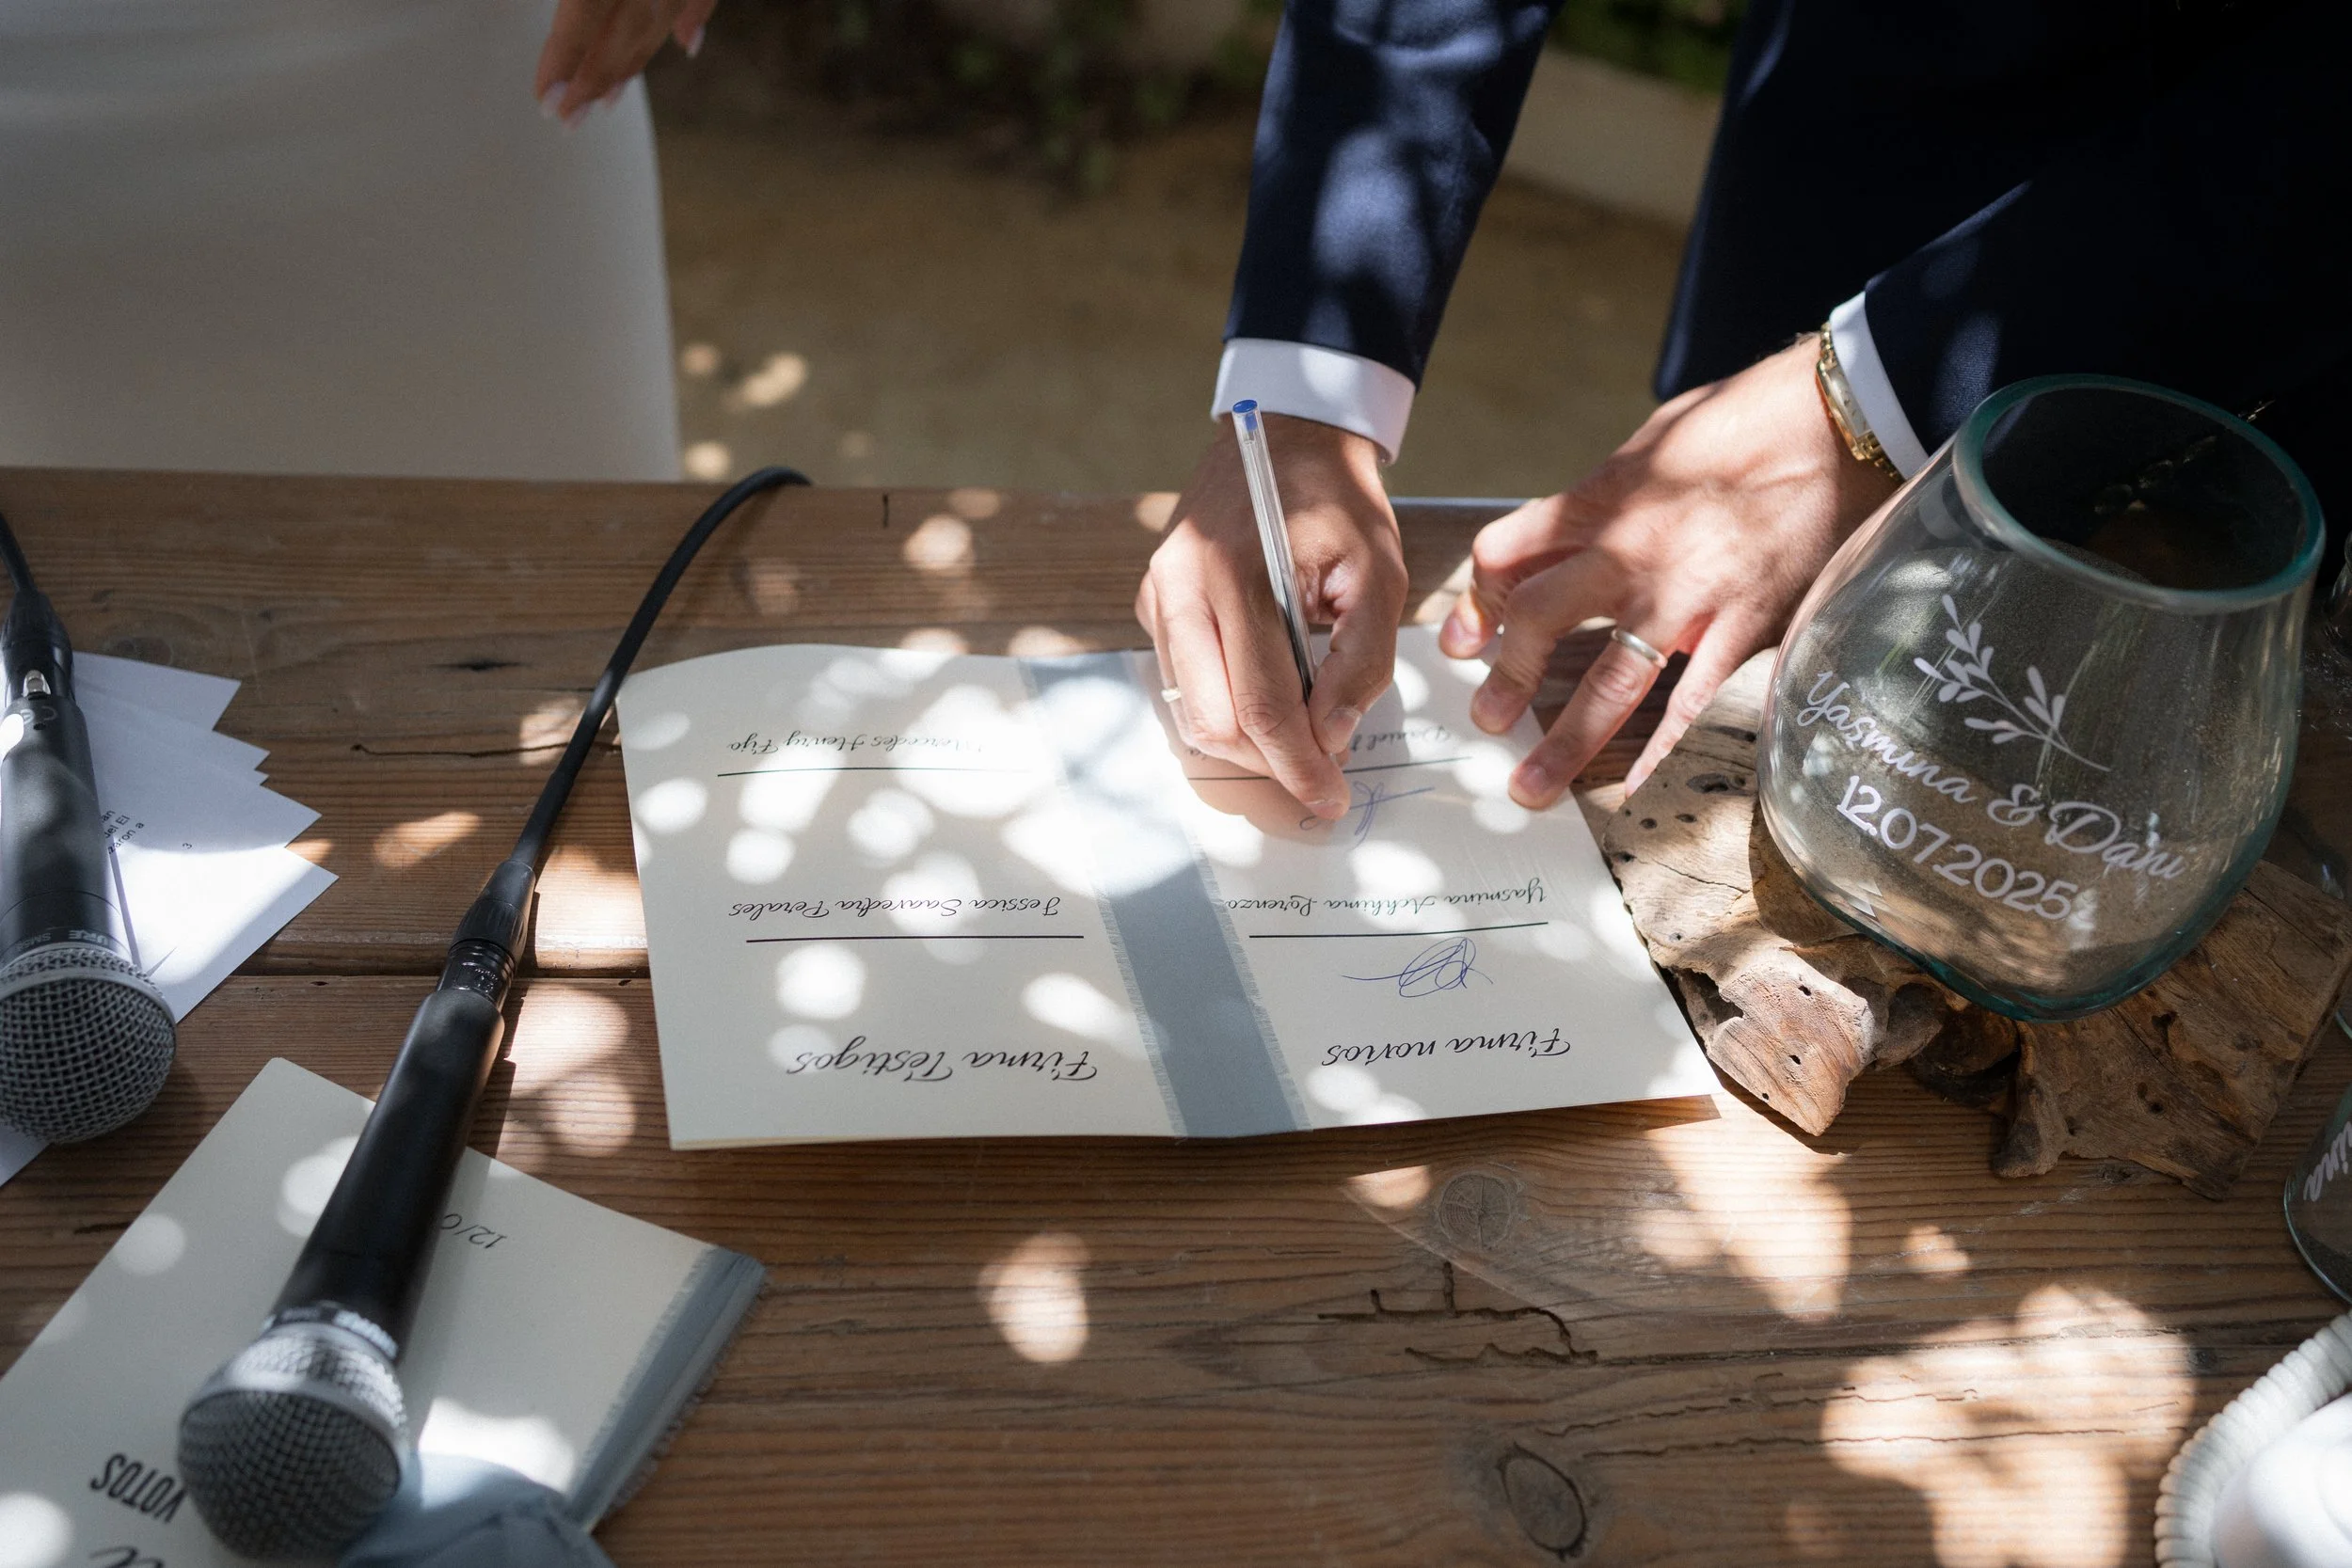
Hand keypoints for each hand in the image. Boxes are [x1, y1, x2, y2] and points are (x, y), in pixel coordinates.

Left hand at [535, 0, 715, 123]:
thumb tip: (562, 23)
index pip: (580, 24)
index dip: (561, 65)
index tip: (545, 101)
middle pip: (622, 38)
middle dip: (594, 83)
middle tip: (569, 119)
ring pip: (657, 25)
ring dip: (632, 64)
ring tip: (607, 98)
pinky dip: (696, 20)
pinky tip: (686, 45)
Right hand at [1138, 415, 1405, 819]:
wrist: (1285, 435)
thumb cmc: (1339, 503)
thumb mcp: (1379, 570)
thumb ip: (1363, 658)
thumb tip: (1332, 736)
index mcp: (1239, 575)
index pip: (1262, 703)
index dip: (1299, 764)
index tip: (1332, 799)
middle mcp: (1182, 586)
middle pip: (1215, 722)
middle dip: (1271, 762)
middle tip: (1323, 772)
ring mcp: (1158, 594)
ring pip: (1191, 712)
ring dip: (1247, 739)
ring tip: (1302, 729)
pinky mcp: (1152, 600)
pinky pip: (1185, 680)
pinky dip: (1227, 703)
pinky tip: (1269, 686)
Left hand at [1438, 337, 1899, 807]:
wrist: (1836, 422)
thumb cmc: (1742, 422)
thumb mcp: (1648, 444)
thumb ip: (1600, 499)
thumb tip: (1556, 540)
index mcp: (1600, 500)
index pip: (1504, 554)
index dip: (1476, 600)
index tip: (1467, 638)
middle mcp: (1631, 552)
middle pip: (1538, 620)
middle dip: (1505, 677)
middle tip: (1486, 720)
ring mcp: (1687, 595)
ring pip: (1608, 681)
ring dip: (1563, 741)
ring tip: (1530, 786)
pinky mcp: (1742, 624)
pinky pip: (1692, 699)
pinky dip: (1661, 747)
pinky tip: (1634, 783)